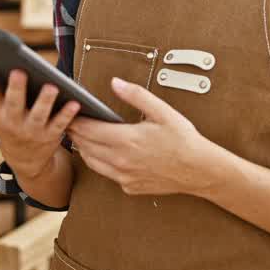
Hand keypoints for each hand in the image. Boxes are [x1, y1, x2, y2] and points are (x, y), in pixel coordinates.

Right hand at [0, 60, 79, 179]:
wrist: (25, 158)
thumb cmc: (5, 123)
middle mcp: (12, 122)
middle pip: (13, 104)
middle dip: (15, 89)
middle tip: (18, 71)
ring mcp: (32, 129)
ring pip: (39, 115)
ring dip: (45, 101)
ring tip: (52, 86)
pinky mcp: (51, 135)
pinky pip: (60, 124)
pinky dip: (68, 114)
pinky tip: (75, 102)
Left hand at [67, 77, 217, 196]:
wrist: (199, 170)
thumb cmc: (183, 140)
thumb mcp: (162, 111)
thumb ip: (136, 95)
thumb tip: (115, 83)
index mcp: (127, 140)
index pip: (89, 129)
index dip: (76, 120)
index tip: (70, 112)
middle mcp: (121, 161)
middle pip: (85, 146)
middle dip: (75, 133)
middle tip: (70, 122)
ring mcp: (124, 176)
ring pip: (91, 162)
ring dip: (84, 149)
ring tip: (82, 136)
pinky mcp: (129, 186)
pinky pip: (106, 174)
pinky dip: (100, 163)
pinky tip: (104, 153)